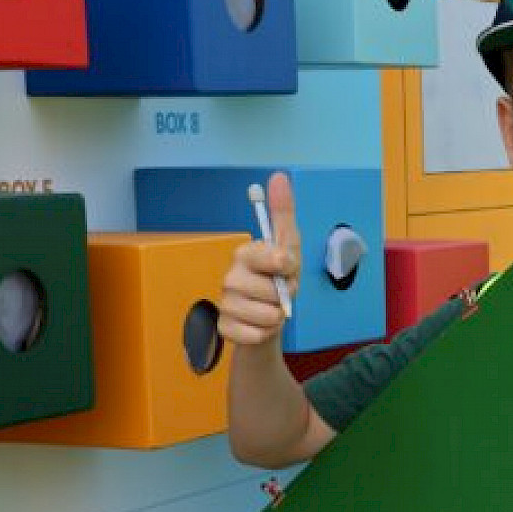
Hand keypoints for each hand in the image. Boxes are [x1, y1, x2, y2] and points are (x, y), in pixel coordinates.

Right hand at [215, 170, 298, 347]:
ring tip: (271, 309)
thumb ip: (283, 213)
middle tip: (280, 292)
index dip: (285, 265)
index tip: (287, 266)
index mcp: (244, 253)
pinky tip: (260, 325)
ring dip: (278, 317)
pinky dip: (266, 334)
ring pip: (267, 316)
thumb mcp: (288, 246)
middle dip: (286, 296)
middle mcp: (230, 276)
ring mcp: (225, 303)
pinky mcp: (225, 328)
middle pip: (272, 292)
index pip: (269, 256)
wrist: (267, 318)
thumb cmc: (277, 279)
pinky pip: (256, 335)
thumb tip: (278, 176)